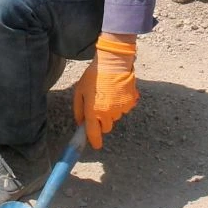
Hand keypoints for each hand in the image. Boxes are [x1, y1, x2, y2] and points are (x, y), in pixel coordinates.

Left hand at [73, 34, 137, 148]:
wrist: (113, 62)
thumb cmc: (94, 75)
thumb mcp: (80, 91)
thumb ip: (78, 109)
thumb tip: (80, 122)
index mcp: (93, 111)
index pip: (94, 133)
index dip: (94, 141)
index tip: (96, 145)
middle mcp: (108, 113)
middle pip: (106, 127)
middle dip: (102, 122)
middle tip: (99, 108)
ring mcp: (120, 108)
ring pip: (115, 117)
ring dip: (111, 111)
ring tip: (108, 94)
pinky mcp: (130, 103)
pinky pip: (124, 109)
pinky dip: (121, 104)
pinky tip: (117, 92)